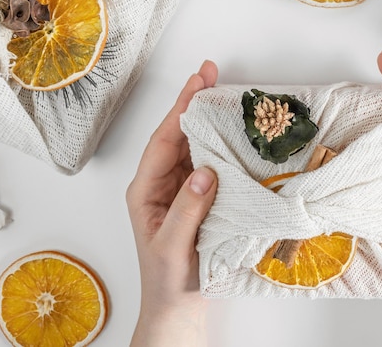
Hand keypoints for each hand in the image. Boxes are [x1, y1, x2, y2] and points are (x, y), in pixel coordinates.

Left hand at [126, 60, 218, 346]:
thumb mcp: (172, 246)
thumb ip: (187, 209)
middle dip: (194, 103)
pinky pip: (211, 164)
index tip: (197, 83)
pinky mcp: (201, 198)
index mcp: (147, 190)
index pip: (163, 141)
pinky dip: (222, 146)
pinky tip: (235, 134)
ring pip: (195, 146)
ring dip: (210, 121)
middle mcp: (163, 184)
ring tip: (226, 94)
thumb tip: (205, 171)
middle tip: (211, 73)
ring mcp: (183, 190)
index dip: (180, 109)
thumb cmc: (168, 280)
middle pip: (178, 136)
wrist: (179, 307)